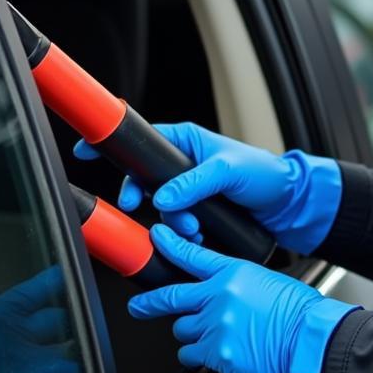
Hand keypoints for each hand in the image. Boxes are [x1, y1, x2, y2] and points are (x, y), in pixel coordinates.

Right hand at [75, 122, 342, 254]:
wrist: (287, 205)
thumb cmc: (264, 174)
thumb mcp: (229, 172)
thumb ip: (195, 183)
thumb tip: (165, 198)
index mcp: (187, 141)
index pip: (141, 138)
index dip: (112, 143)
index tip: (85, 149)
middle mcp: (183, 163)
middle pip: (142, 178)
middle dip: (140, 196)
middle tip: (138, 205)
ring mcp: (187, 188)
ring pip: (159, 206)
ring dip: (169, 221)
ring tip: (191, 226)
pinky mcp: (195, 210)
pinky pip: (174, 223)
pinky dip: (180, 232)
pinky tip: (196, 235)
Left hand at [129, 226, 357, 372]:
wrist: (312, 340)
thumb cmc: (300, 312)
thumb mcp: (268, 282)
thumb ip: (238, 284)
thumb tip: (224, 294)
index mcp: (233, 273)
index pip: (192, 256)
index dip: (169, 246)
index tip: (156, 239)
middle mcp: (218, 296)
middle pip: (170, 296)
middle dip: (149, 302)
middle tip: (139, 306)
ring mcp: (215, 325)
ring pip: (182, 329)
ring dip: (191, 333)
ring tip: (212, 337)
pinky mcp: (216, 353)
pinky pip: (190, 355)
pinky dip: (197, 356)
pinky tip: (215, 354)